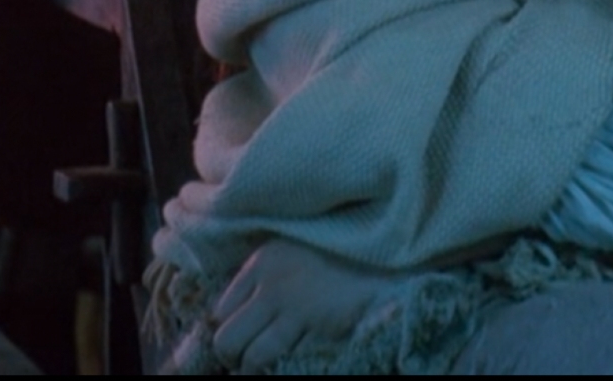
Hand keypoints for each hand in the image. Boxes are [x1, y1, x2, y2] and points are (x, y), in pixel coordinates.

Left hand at [211, 238, 390, 372]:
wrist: (392, 251)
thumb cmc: (346, 247)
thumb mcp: (298, 245)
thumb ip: (269, 272)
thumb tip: (241, 309)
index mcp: (264, 260)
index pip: (220, 310)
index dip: (230, 327)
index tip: (243, 334)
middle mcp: (273, 286)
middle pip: (227, 338)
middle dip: (233, 356)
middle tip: (244, 360)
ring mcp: (298, 310)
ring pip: (254, 357)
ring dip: (256, 369)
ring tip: (264, 368)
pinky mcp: (322, 328)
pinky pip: (290, 360)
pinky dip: (288, 365)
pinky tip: (296, 357)